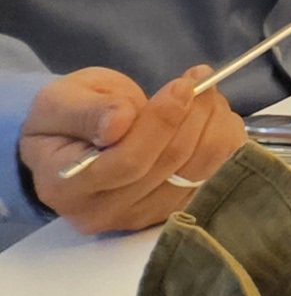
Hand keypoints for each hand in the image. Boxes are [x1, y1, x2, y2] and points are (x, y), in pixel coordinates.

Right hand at [19, 66, 241, 234]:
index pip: (127, 161)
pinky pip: (215, 178)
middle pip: (170, 166)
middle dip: (195, 115)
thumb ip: (87, 112)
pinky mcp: (170, 212)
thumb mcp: (60, 102)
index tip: (182, 85)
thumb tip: (119, 120)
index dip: (162, 121)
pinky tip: (214, 118)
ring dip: (215, 125)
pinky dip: (225, 143)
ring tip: (206, 95)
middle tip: (200, 78)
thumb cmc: (66, 119)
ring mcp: (140, 217)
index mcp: (68, 185)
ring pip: (200, 172)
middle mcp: (103, 212)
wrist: (72, 145)